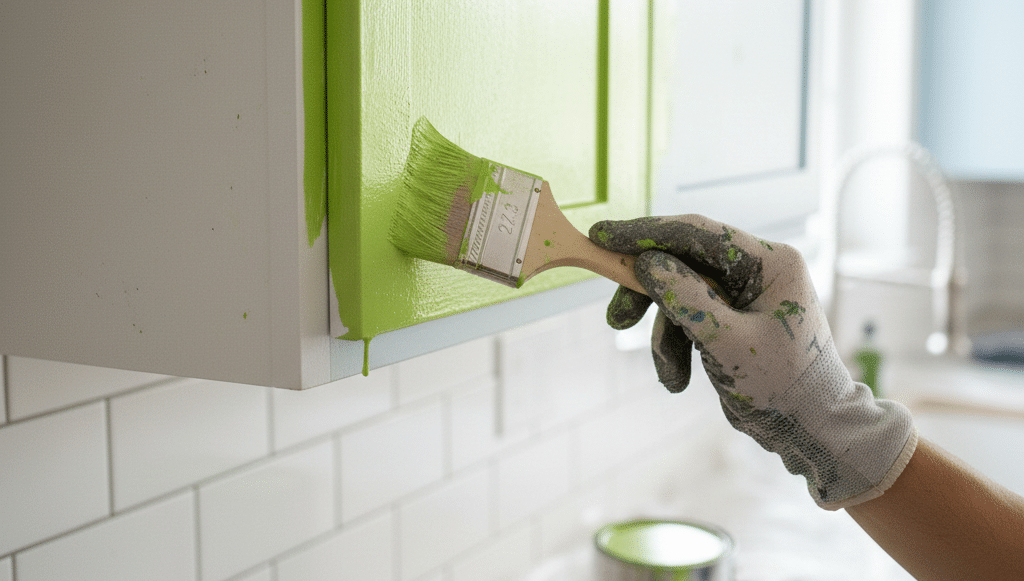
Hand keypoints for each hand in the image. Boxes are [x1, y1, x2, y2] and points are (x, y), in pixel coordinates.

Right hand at [589, 215, 916, 509]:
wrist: (810, 429)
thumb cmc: (783, 387)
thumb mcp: (726, 342)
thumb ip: (684, 297)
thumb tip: (646, 262)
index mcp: (769, 262)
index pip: (697, 233)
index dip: (645, 232)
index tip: (602, 235)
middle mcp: (757, 270)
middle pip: (682, 263)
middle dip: (649, 295)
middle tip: (615, 319)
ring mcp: (743, 294)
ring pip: (680, 295)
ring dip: (664, 335)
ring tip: (669, 373)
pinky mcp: (731, 318)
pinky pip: (689, 319)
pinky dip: (677, 347)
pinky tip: (678, 379)